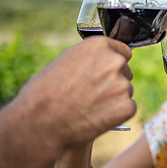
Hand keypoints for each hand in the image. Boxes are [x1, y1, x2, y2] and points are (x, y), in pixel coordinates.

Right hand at [16, 36, 135, 153]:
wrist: (39, 122)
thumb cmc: (45, 92)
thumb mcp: (67, 62)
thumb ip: (91, 59)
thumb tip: (106, 62)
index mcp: (100, 45)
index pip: (122, 52)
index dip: (111, 64)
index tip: (102, 74)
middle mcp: (115, 61)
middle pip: (125, 71)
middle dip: (113, 81)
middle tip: (91, 94)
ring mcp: (123, 85)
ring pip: (126, 91)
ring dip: (114, 99)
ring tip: (88, 107)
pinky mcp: (127, 107)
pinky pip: (127, 108)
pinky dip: (116, 115)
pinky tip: (95, 117)